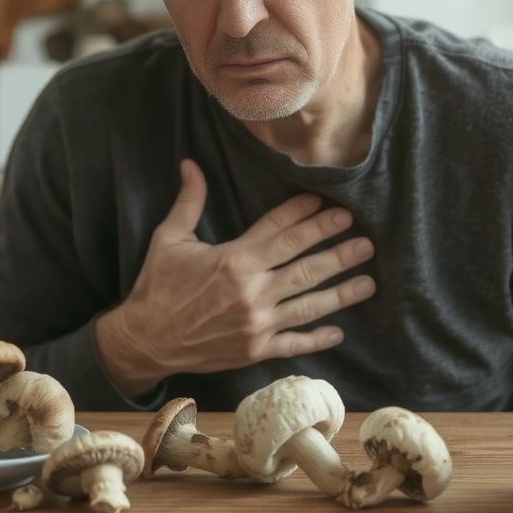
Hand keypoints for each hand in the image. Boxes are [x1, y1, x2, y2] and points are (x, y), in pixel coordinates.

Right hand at [95, 158, 375, 396]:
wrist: (144, 340)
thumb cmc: (156, 287)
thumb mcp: (169, 239)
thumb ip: (189, 202)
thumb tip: (190, 163)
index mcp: (233, 259)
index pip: (279, 231)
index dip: (304, 215)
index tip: (326, 202)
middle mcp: (251, 290)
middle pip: (304, 264)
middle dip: (336, 248)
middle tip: (363, 237)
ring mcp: (256, 322)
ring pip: (309, 303)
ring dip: (341, 291)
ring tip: (369, 279)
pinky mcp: (255, 349)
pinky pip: (293, 343)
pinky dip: (317, 339)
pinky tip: (340, 331)